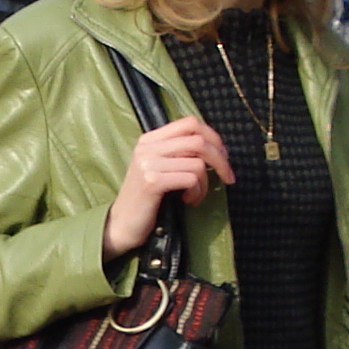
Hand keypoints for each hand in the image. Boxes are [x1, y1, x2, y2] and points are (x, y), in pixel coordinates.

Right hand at [103, 115, 232, 256]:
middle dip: (220, 160)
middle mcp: (147, 147)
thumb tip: (214, 147)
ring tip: (195, 195)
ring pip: (197, 163)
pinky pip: (191, 179)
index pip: (190, 123)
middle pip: (198, 140)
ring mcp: (148, 163)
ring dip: (205, 184)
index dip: (213, 136)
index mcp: (150, 140)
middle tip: (227, 176)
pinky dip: (197, 192)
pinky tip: (188, 201)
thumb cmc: (145, 199)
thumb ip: (178, 153)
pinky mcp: (152, 182)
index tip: (223, 155)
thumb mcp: (159, 168)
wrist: (121, 224)